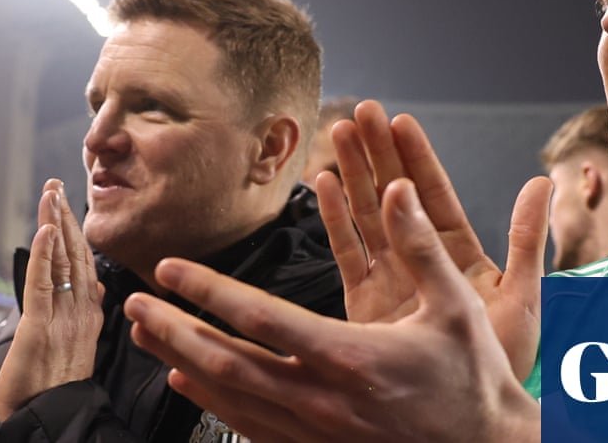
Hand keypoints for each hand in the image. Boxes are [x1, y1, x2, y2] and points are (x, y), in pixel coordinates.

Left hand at [0, 179, 103, 421]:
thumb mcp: (76, 345)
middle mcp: (82, 311)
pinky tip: (43, 230)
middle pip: (76, 254)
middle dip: (66, 217)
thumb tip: (97, 285)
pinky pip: (43, 284)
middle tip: (57, 185)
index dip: (77, 232)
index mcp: (89, 314)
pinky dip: (43, 255)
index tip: (70, 205)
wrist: (50, 417)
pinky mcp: (41, 327)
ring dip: (54, 224)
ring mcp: (64, 317)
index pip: (84, 263)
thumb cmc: (54, 388)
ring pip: (61, 262)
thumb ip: (85, 311)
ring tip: (50, 194)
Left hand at [124, 179, 539, 442]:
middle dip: (175, 330)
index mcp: (350, 357)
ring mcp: (316, 428)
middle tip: (133, 305)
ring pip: (231, 396)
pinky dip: (212, 399)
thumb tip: (398, 188)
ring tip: (146, 336)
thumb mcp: (457, 306)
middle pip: (228, 362)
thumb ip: (420, 245)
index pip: (261, 319)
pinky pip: (250, 424)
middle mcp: (322, 397)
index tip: (170, 268)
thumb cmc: (473, 377)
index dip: (209, 291)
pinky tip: (188, 381)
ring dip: (183, 361)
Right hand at [317, 100, 550, 379]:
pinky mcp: (365, 303)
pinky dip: (334, 218)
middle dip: (378, 152)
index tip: (400, 121)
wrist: (470, 415)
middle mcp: (422, 259)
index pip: (434, 193)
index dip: (416, 157)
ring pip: (368, 214)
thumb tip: (543, 183)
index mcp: (459, 253)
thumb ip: (527, 238)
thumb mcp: (523, 297)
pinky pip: (347, 251)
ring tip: (337, 133)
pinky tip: (324, 184)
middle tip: (361, 112)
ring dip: (354, 173)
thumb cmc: (504, 361)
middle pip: (395, 194)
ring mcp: (392, 278)